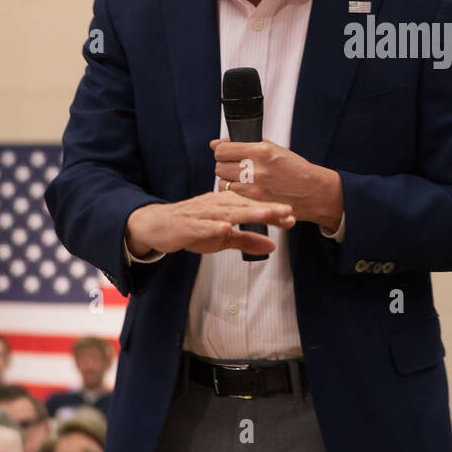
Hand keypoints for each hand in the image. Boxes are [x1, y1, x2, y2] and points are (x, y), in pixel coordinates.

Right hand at [126, 191, 294, 256]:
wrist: (159, 225)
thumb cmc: (193, 227)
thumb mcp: (224, 238)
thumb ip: (247, 240)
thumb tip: (273, 247)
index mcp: (227, 206)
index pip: (254, 207)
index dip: (272, 212)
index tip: (292, 217)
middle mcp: (217, 205)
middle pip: (245, 206)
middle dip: (266, 208)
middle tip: (287, 210)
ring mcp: (202, 213)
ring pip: (227, 212)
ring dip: (246, 213)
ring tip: (265, 214)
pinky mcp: (188, 224)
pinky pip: (202, 225)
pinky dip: (213, 226)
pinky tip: (226, 227)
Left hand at [210, 138, 342, 230]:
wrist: (312, 191)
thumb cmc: (294, 169)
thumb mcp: (273, 149)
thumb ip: (243, 144)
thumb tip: (215, 143)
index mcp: (260, 151)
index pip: (222, 150)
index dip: (222, 151)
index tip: (228, 153)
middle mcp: (255, 170)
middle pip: (219, 167)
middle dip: (225, 166)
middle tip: (237, 167)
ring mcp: (253, 189)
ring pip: (222, 183)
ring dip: (229, 180)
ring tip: (244, 179)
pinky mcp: (253, 203)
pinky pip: (231, 196)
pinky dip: (235, 193)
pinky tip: (247, 189)